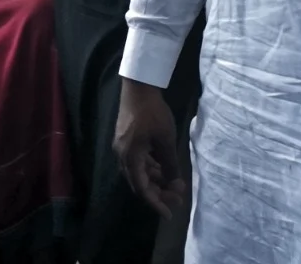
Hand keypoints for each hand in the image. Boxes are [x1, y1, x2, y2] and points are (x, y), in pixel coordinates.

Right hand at [114, 78, 186, 219]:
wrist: (138, 88)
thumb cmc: (152, 114)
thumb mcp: (166, 140)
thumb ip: (170, 164)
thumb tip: (173, 182)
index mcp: (130, 157)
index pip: (142, 188)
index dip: (156, 203)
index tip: (170, 214)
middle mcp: (122, 155)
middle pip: (138, 182)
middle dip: (159, 192)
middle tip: (178, 196)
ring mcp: (122, 147)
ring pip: (138, 172)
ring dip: (156, 180)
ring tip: (175, 182)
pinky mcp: (125, 139)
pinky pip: (137, 161)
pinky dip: (150, 168)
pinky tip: (163, 167)